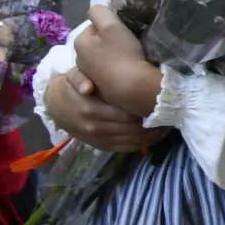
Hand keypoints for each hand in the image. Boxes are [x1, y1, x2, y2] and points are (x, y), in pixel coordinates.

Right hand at [42, 70, 159, 153]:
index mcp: (90, 109)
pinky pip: (124, 148)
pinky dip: (141, 145)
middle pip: (132, 129)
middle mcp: (94, 128)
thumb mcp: (72, 76)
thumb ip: (79, 78)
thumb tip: (87, 87)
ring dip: (150, 136)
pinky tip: (154, 137)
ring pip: (130, 141)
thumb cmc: (68, 86)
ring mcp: (97, 139)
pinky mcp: (99, 146)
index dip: (145, 110)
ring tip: (167, 126)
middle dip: (152, 124)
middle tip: (170, 116)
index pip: (126, 114)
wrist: (53, 105)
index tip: (161, 104)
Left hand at [72, 7, 162, 119]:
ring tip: (129, 59)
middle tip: (127, 45)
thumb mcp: (111, 25)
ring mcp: (87, 76)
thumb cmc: (123, 54)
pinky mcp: (99, 89)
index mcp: (79, 42)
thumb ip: (100, 11)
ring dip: (113, 56)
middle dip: (110, 42)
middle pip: (97, 43)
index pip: (95, 26)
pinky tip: (125, 71)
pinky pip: (107, 73)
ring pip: (102, 58)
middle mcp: (78, 59)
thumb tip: (96, 10)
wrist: (133, 87)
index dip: (110, 26)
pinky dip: (115, 70)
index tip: (123, 33)